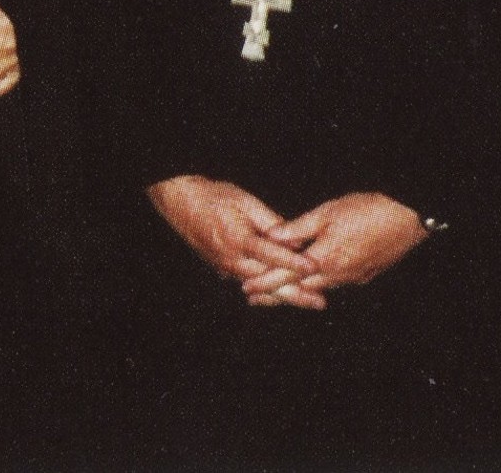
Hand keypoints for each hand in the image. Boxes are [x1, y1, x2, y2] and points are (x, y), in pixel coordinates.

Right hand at [145, 176, 320, 306]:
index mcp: (239, 240)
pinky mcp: (222, 269)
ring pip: (259, 286)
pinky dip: (266, 289)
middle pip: (269, 281)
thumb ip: (271, 222)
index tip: (314, 267)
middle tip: (320, 302)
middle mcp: (232, 259)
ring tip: (307, 301)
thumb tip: (294, 240)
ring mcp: (225, 267)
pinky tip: (282, 294)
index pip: (272, 255)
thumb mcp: (245, 201)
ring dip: (284, 295)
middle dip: (295, 293)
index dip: (295, 262)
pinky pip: (248, 282)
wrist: (180, 202)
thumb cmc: (213, 197)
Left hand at [246, 192, 426, 302]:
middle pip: (300, 289)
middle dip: (277, 293)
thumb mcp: (327, 212)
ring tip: (278, 290)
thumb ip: (297, 228)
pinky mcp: (365, 275)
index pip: (287, 276)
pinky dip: (318, 284)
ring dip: (297, 290)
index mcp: (324, 258)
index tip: (246, 290)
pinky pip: (334, 284)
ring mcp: (353, 278)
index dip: (265, 283)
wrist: (408, 218)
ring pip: (318, 289)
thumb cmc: (367, 209)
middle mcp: (338, 275)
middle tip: (255, 298)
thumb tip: (270, 237)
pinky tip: (312, 279)